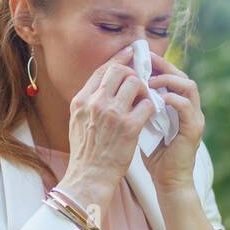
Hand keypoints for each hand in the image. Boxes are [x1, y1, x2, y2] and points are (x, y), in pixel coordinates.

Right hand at [58, 45, 155, 211]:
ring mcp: (113, 114)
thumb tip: (101, 86)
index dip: (118, 58)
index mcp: (82, 100)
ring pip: (136, 84)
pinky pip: (148, 104)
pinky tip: (151, 114)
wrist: (89, 176)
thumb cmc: (85, 152)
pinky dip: (152, 107)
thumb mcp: (77, 121)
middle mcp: (96, 103)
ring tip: (145, 101)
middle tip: (141, 82)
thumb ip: (88, 102)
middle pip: (120, 71)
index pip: (102, 70)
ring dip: (145, 90)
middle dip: (134, 73)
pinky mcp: (129, 127)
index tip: (130, 53)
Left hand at [138, 50, 203, 193]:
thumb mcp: (145, 126)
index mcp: (179, 106)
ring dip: (168, 80)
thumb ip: (141, 109)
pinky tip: (157, 99)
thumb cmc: (156, 156)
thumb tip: (123, 91)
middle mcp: (190, 108)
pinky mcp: (193, 129)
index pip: (172, 76)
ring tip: (149, 81)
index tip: (140, 57)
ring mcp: (194, 118)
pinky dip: (172, 99)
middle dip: (164, 65)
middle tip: (145, 59)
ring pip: (189, 86)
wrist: (168, 181)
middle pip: (182, 75)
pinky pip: (186, 106)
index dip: (158, 64)